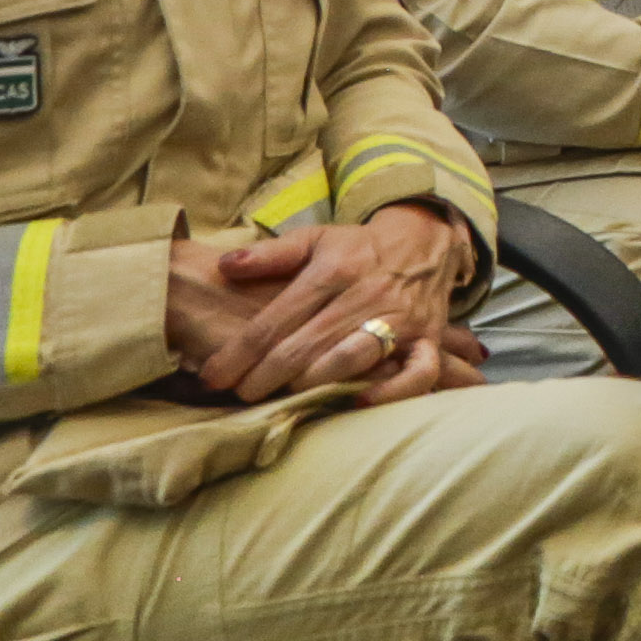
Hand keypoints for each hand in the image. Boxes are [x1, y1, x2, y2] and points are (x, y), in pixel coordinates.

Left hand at [196, 202, 471, 402]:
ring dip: (313, 381)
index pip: (277, 318)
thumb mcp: (315, 238)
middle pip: (307, 344)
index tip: (212, 376)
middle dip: (265, 375)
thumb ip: (270, 254)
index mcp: (333, 270)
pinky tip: (360, 402)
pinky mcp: (428, 338)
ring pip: (354, 357)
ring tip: (284, 397)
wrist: (426, 240)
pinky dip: (393, 391)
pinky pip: (419, 371)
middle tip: (239, 395)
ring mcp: (400, 319)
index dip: (240, 352)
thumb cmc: (359, 248)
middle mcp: (365, 295)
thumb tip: (225, 265)